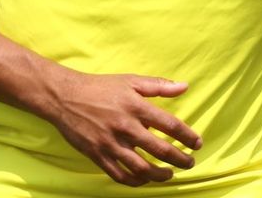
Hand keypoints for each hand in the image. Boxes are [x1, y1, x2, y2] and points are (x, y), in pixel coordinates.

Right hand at [41, 70, 202, 186]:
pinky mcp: (97, 155)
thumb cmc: (100, 87)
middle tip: (189, 163)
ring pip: (141, 168)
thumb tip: (184, 86)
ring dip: (160, 175)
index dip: (188, 137)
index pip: (170, 125)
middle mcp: (125, 126)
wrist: (64, 97)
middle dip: (180, 160)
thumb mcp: (130, 81)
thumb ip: (158, 85)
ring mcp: (111, 143)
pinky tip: (144, 179)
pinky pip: (120, 175)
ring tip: (169, 174)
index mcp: (136, 106)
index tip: (197, 144)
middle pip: (160, 150)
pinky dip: (135, 181)